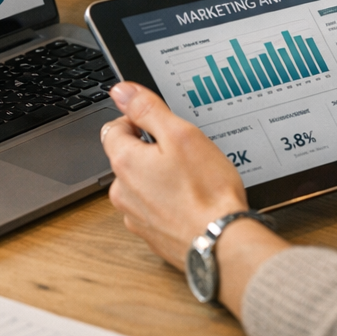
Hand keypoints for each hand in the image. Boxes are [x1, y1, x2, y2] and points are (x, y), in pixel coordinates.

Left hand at [101, 82, 249, 268]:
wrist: (222, 244)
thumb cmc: (206, 192)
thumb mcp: (180, 134)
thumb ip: (147, 109)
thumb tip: (121, 91)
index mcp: (125, 163)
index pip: (114, 127)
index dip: (138, 120)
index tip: (162, 126)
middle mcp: (122, 192)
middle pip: (127, 155)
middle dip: (151, 149)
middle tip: (183, 152)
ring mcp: (135, 216)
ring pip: (140, 182)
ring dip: (159, 175)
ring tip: (191, 178)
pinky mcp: (150, 234)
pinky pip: (152, 206)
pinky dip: (167, 200)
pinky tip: (191, 199)